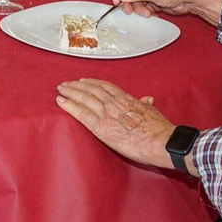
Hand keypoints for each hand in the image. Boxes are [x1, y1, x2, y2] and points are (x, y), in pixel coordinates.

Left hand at [55, 79, 178, 169]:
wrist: (159, 141)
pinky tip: (61, 101)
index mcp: (126, 99)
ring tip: (61, 89)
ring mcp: (106, 114)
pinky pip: (81, 114)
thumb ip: (146, 103)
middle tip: (66, 83)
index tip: (83, 80)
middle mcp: (114, 104)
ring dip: (70, 92)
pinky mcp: (101, 128)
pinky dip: (70, 106)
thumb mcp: (152, 111)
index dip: (92, 82)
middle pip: (91, 90)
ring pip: (84, 98)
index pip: (105, 87)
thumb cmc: (159, 129)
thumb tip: (148, 98)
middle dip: (77, 85)